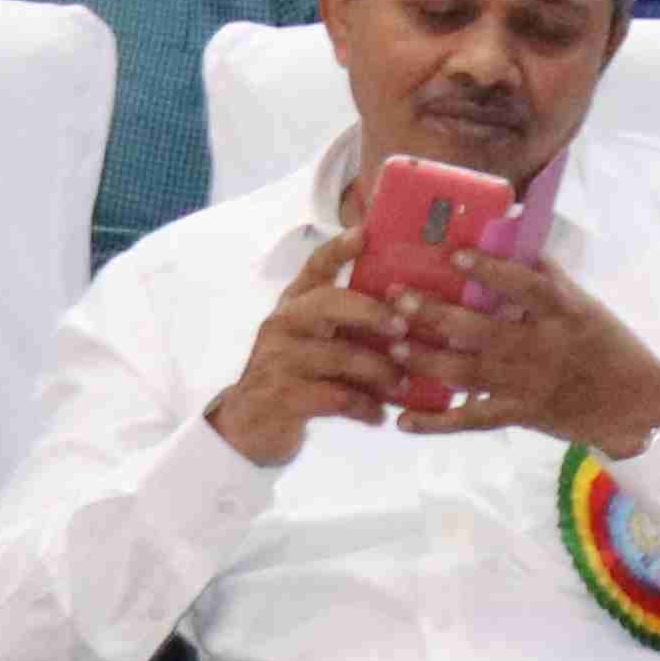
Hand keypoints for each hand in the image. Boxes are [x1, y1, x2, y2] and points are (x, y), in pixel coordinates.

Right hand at [207, 235, 407, 466]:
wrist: (248, 428)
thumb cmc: (296, 376)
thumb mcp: (315, 341)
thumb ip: (347, 322)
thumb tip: (410, 309)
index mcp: (295, 305)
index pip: (314, 267)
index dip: (339, 248)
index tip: (365, 232)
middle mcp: (284, 324)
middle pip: (329, 303)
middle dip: (373, 312)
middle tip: (404, 326)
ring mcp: (279, 360)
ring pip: (340, 355)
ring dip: (380, 370)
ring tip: (403, 383)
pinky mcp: (283, 397)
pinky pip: (336, 397)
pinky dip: (364, 406)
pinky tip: (379, 415)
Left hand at [390, 246, 659, 454]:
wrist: (633, 404)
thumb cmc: (608, 345)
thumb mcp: (585, 305)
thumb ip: (547, 278)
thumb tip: (509, 239)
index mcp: (563, 313)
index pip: (524, 286)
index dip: (489, 270)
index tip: (454, 255)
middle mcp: (540, 348)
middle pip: (479, 330)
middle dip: (434, 315)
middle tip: (397, 299)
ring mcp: (525, 384)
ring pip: (465, 373)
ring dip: (424, 361)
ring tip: (393, 347)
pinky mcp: (517, 416)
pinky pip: (470, 421)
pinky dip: (435, 423)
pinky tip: (403, 420)